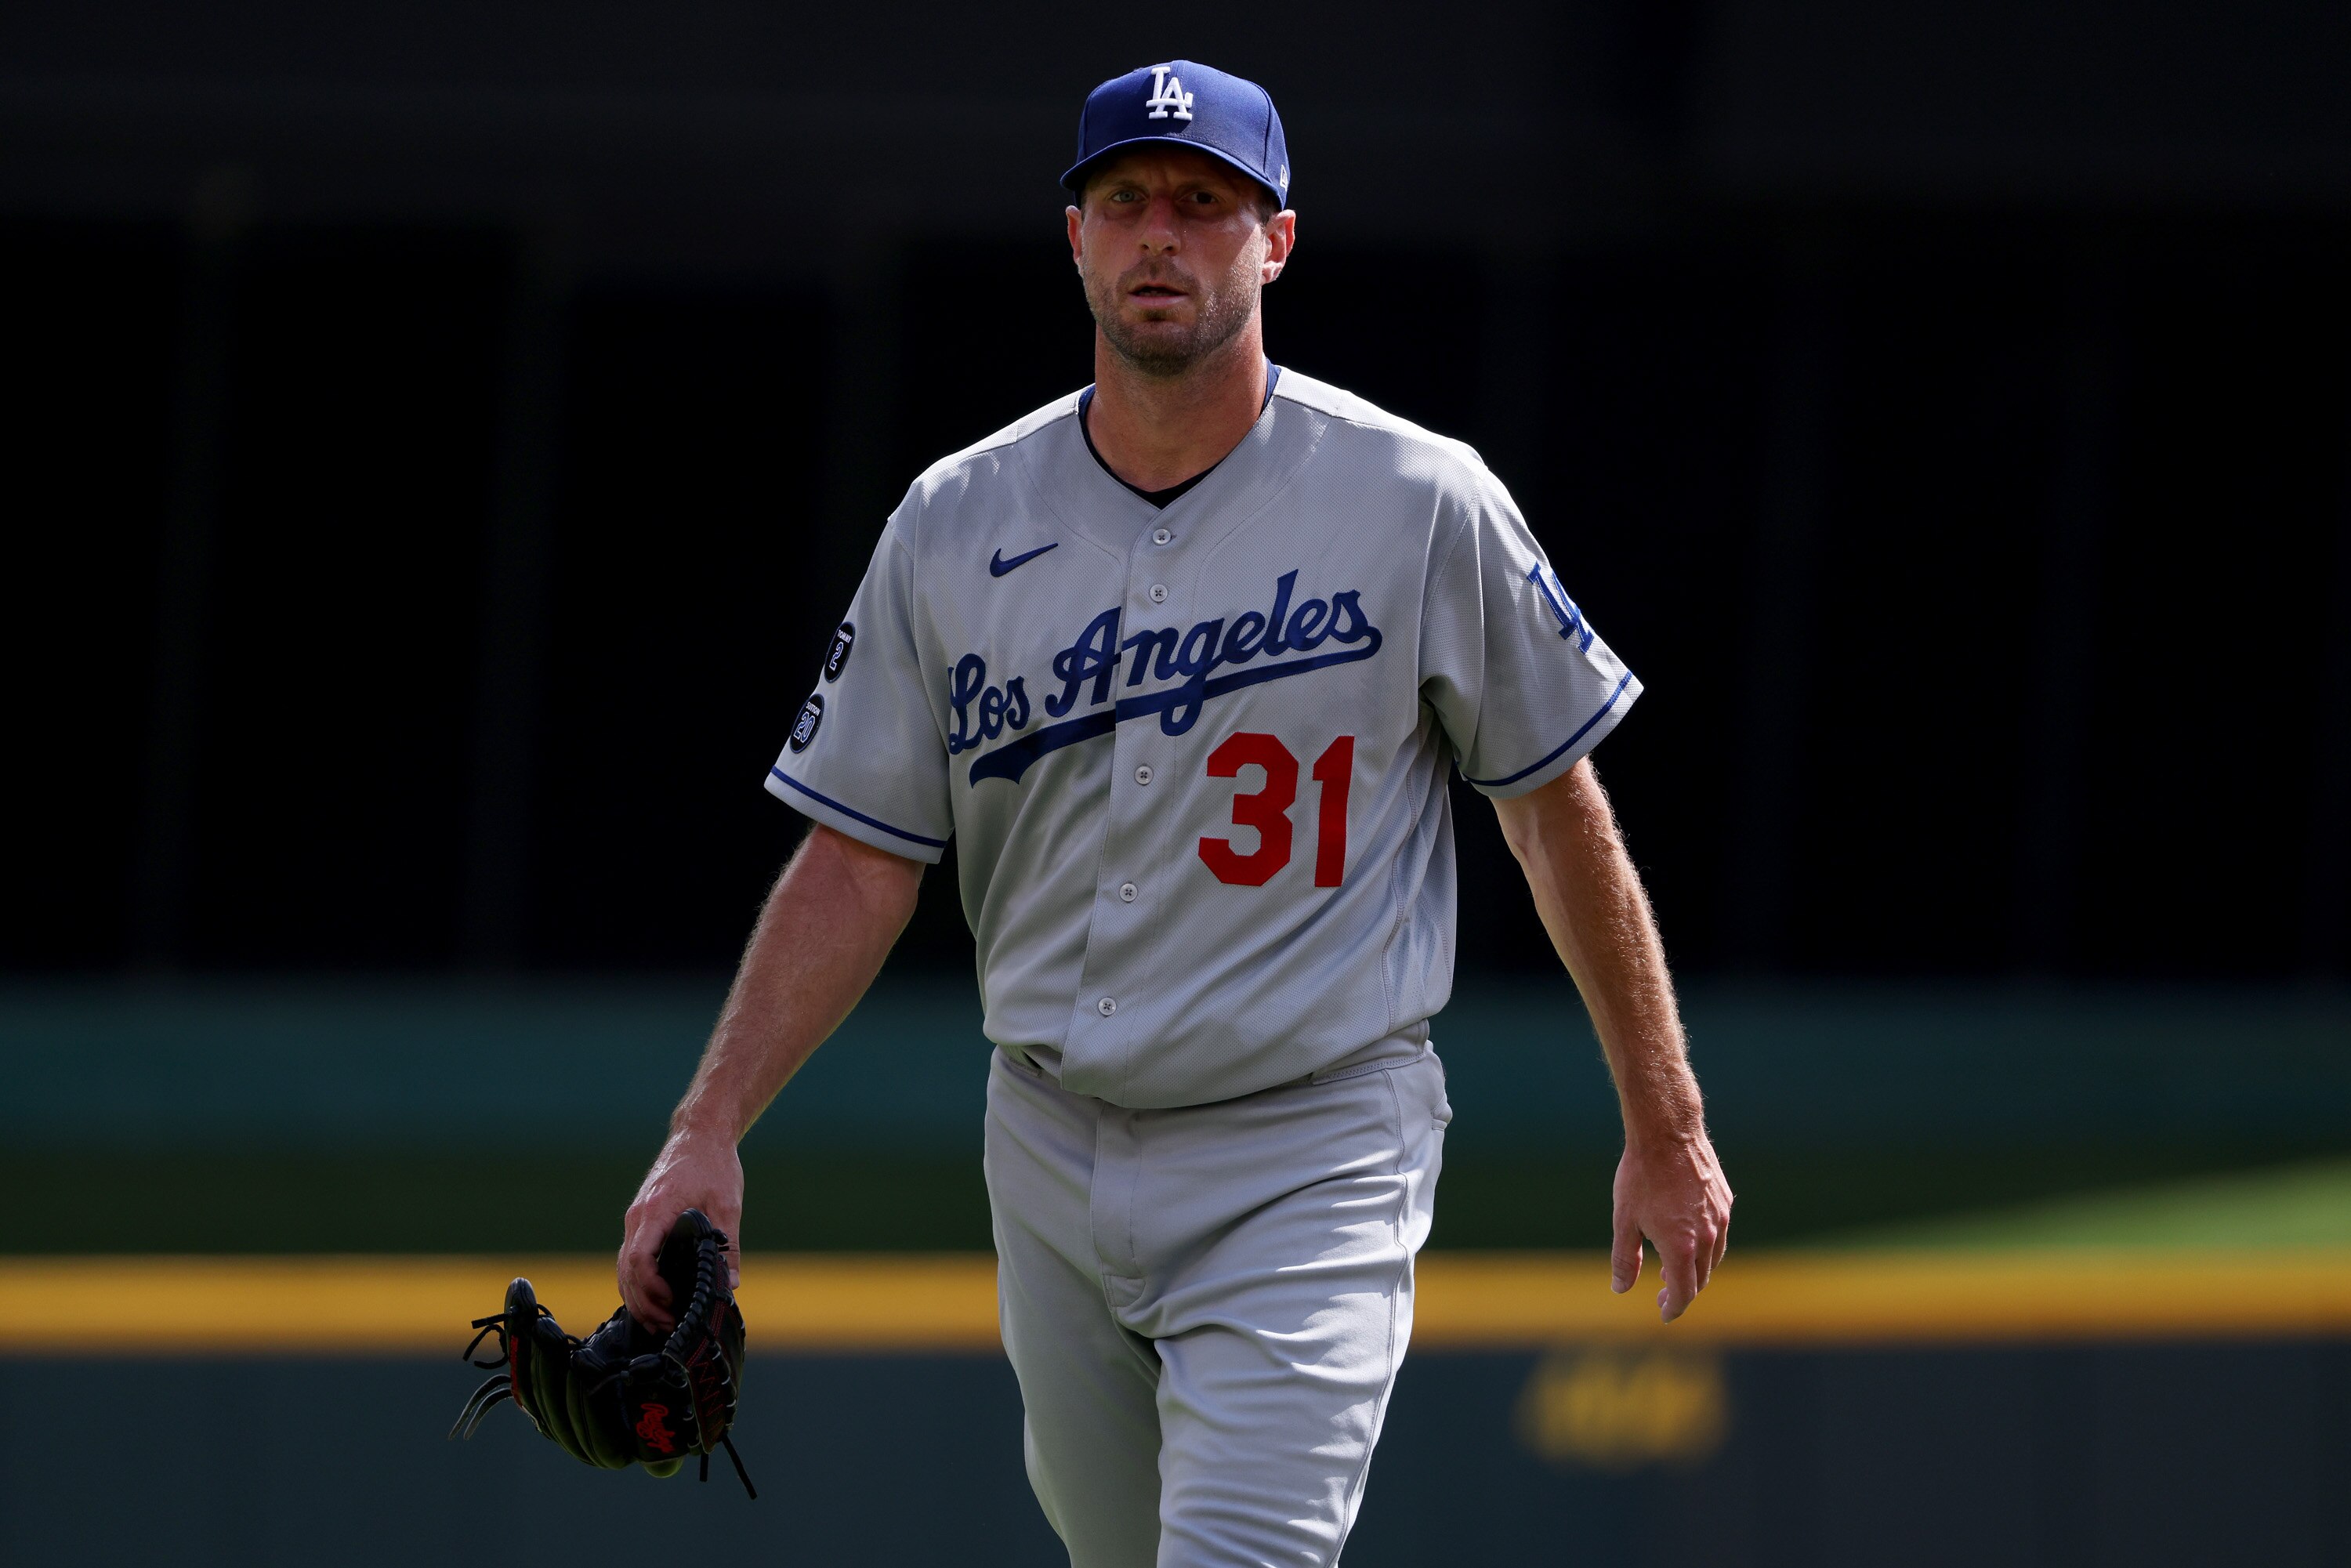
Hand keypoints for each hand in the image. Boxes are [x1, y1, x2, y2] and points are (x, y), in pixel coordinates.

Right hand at [618, 1128, 743, 1330]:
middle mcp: (638, 1217)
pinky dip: (638, 1282)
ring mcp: (636, 1219)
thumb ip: (728, 1245)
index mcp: (656, 1211)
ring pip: (624, 1267)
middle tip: (668, 1325)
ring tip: (662, 1321)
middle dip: (643, 1303)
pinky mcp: (641, 1220)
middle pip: (626, 1271)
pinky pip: (631, 1258)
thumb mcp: (728, 1204)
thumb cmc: (713, 1164)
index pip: (639, 1259)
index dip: (651, 1288)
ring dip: (638, 1297)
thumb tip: (731, 1283)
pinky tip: (655, 1299)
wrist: (699, 1134)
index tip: (672, 1303)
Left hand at [1611, 1133, 1731, 1322]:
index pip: (1684, 1293)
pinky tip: (1688, 1238)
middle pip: (1701, 1279)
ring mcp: (1721, 1217)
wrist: (1667, 1132)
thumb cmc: (1640, 1175)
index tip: (1663, 1315)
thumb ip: (1625, 1259)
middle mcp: (1708, 1236)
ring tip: (1672, 1268)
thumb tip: (1621, 1289)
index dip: (1673, 1309)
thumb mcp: (1624, 1220)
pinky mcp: (1725, 1200)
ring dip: (1695, 1270)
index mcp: (1682, 1247)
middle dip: (1682, 1292)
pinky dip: (1706, 1246)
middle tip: (1662, 1294)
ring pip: (1714, 1258)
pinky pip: (1720, 1233)